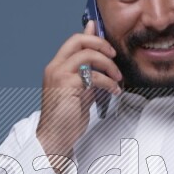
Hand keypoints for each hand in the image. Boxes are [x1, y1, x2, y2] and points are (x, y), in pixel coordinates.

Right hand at [36, 20, 121, 161]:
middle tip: (114, 56)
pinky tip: (114, 90)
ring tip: (117, 78)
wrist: (56, 136)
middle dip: (101, 44)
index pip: (75, 41)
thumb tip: (99, 59)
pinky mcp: (67, 85)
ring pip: (88, 55)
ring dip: (108, 65)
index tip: (109, 44)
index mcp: (57, 66)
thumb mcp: (81, 89)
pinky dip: (108, 82)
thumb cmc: (67, 117)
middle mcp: (56, 67)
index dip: (93, 36)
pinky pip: (94, 76)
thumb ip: (88, 72)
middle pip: (79, 40)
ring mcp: (60, 75)